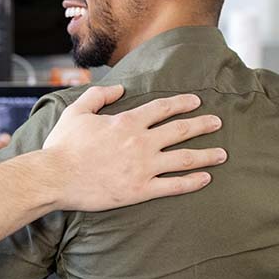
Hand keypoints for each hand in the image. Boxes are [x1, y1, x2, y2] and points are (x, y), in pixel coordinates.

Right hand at [43, 85, 226, 210]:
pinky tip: (206, 178)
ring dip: (207, 154)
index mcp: (127, 122)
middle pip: (180, 131)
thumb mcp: (76, 112)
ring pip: (184, 158)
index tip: (196, 101)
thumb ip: (99, 95)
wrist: (55, 177)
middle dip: (202, 125)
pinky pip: (174, 186)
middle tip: (217, 122)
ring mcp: (143, 168)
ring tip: (222, 153)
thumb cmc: (63, 145)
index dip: (181, 103)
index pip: (162, 108)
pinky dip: (192, 182)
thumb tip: (120, 88)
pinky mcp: (140, 190)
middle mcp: (140, 142)